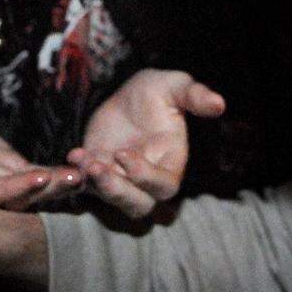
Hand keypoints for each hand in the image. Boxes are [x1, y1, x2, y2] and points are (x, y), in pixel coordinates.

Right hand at [0, 92, 81, 209]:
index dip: (11, 190)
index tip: (38, 178)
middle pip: (16, 199)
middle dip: (45, 192)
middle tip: (76, 179)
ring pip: (31, 190)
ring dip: (58, 185)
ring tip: (87, 175)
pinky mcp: (12, 170)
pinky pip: (37, 175)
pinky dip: (58, 173)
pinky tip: (84, 167)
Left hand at [69, 69, 224, 217]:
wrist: (125, 95)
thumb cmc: (156, 93)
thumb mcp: (173, 86)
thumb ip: (194, 95)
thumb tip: (220, 104)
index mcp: (170, 164)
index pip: (162, 187)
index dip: (144, 176)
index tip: (123, 154)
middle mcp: (145, 179)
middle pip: (137, 206)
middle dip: (117, 192)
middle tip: (97, 169)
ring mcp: (119, 179)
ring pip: (110, 201)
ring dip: (96, 186)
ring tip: (83, 162)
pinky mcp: (95, 173)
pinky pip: (84, 185)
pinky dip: (75, 177)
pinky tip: (72, 158)